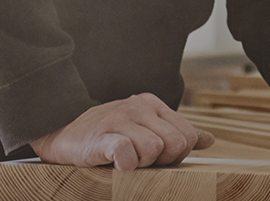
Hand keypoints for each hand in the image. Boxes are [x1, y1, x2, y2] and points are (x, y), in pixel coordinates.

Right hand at [29, 93, 214, 170]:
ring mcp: (119, 118)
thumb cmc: (107, 135)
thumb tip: (209, 140)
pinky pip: (128, 153)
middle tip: (142, 161)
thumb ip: (176, 133)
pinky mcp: (102, 135)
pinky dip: (126, 165)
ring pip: (155, 149)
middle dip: (163, 160)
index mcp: (153, 104)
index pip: (188, 134)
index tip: (157, 158)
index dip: (177, 154)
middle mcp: (138, 106)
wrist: (61, 134)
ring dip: (142, 163)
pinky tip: (116, 163)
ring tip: (125, 160)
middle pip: (176, 143)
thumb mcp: (145, 128)